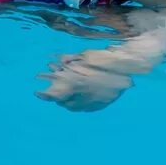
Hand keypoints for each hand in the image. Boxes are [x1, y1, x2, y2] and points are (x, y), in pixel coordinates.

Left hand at [36, 48, 154, 111]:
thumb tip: (60, 60)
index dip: (45, 95)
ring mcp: (95, 101)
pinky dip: (81, 105)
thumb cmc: (106, 58)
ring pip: (75, 108)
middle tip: (52, 92)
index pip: (56, 94)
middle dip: (57, 98)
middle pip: (64, 103)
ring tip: (64, 97)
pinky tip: (79, 100)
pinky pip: (88, 109)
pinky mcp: (104, 104)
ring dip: (68, 103)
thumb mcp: (86, 55)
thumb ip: (71, 59)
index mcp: (78, 83)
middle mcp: (85, 95)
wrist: (128, 66)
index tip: (37, 93)